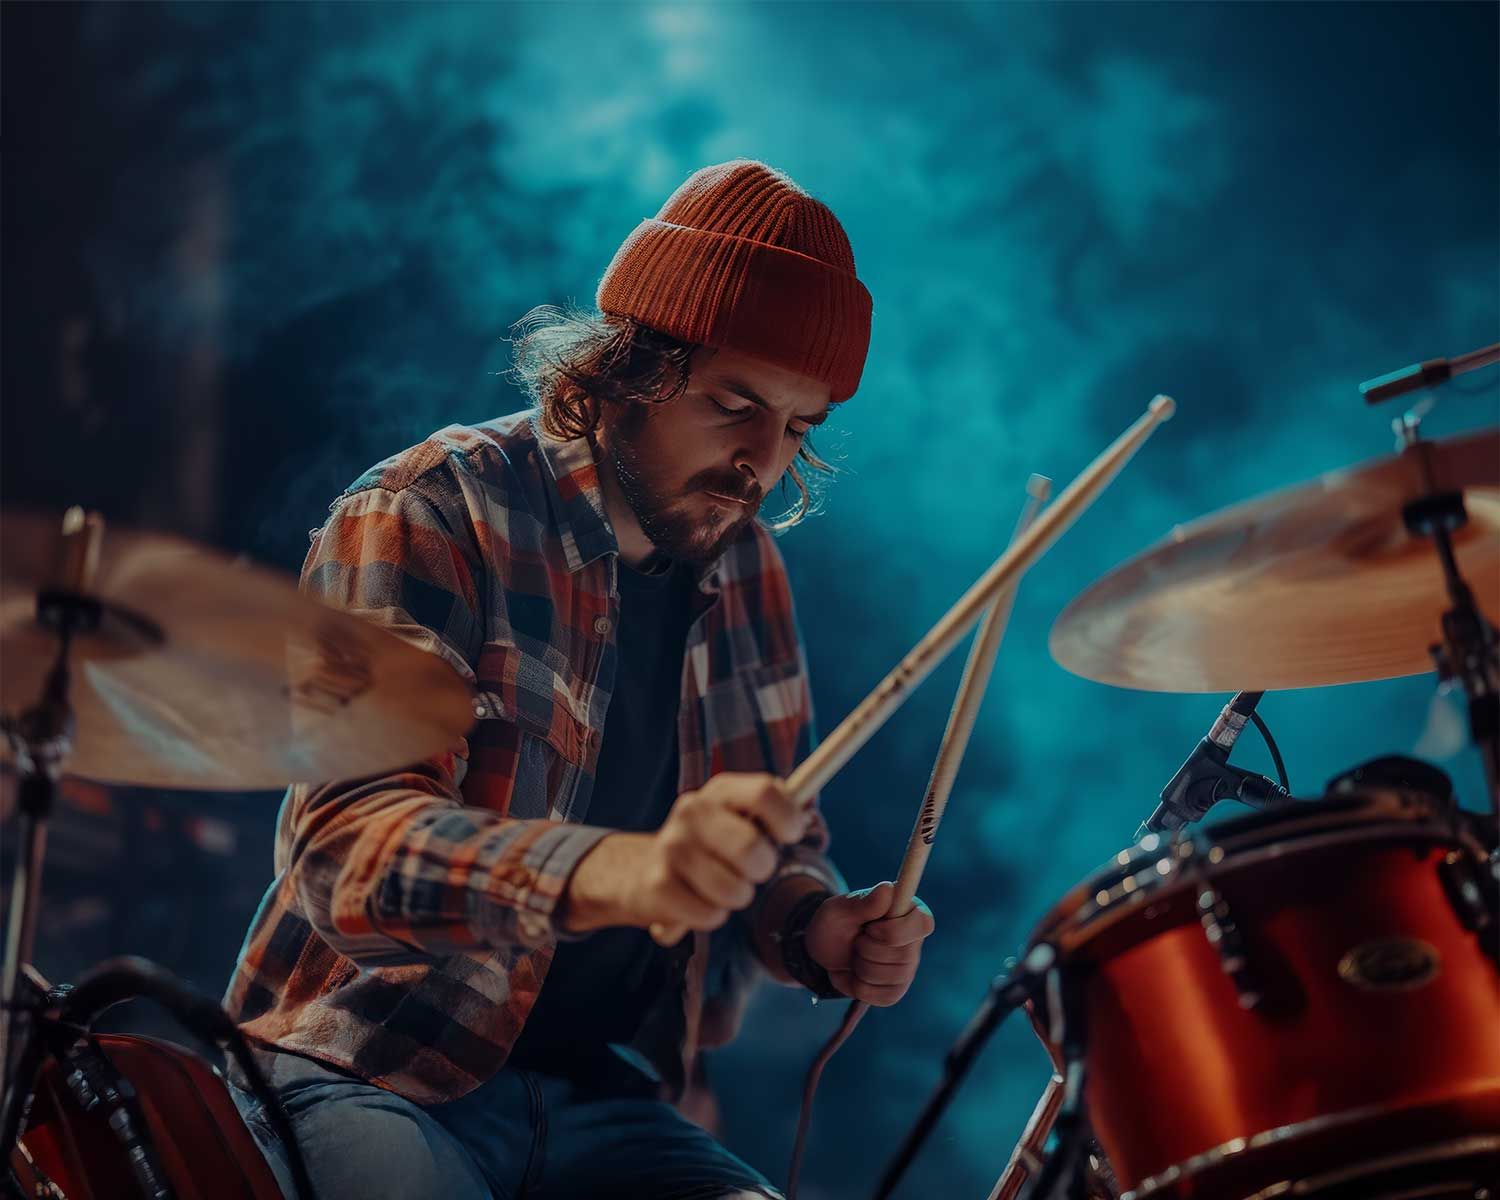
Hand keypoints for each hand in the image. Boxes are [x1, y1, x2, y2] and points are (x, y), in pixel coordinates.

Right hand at [561, 773, 805, 934]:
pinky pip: (709, 915)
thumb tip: (806, 814)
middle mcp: (692, 811)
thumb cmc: (708, 845)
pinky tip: (697, 902)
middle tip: (752, 870)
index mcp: (720, 790)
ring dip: (737, 897)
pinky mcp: (657, 885)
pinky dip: (711, 916)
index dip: (788, 818)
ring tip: (721, 886)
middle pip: (753, 848)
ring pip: (734, 890)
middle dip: (762, 869)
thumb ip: (772, 810)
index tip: (790, 834)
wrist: (640, 871)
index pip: (765, 791)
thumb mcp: (737, 817)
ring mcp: (671, 847)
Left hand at [805, 882, 934, 1005]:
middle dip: (868, 950)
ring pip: (892, 977)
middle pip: (903, 955)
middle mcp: (914, 939)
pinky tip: (856, 975)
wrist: (823, 951)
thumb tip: (888, 889)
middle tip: (856, 940)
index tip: (870, 928)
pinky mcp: (897, 989)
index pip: (923, 923)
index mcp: (907, 910)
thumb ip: (863, 902)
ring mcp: (908, 967)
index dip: (894, 931)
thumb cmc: (834, 923)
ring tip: (855, 955)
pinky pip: (885, 997)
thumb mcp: (839, 909)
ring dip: (862, 968)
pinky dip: (862, 988)